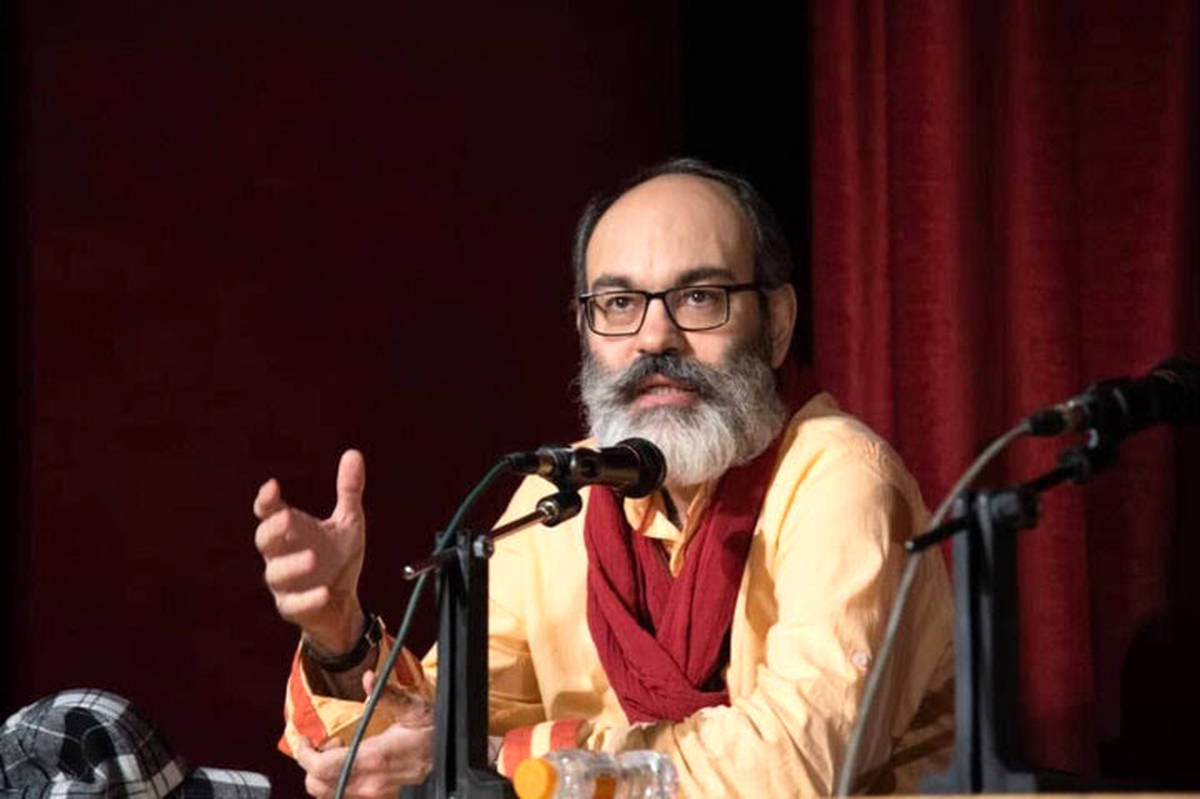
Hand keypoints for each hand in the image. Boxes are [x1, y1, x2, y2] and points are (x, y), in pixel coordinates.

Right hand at [255, 449, 367, 652]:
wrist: (343, 603)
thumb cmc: (338, 558)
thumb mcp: (347, 522)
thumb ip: (348, 490)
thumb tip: (353, 453)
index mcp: (290, 531)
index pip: (268, 512)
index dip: (266, 500)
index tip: (272, 486)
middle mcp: (280, 555)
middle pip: (264, 541)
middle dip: (272, 529)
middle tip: (287, 519)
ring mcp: (284, 583)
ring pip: (275, 574)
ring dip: (291, 566)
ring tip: (312, 558)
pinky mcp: (294, 607)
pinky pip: (294, 604)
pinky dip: (308, 598)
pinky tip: (324, 592)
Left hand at [294, 670, 433, 797]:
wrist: (451, 756)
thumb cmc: (434, 730)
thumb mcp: (415, 708)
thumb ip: (388, 695)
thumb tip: (369, 678)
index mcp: (374, 757)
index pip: (322, 767)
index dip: (304, 754)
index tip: (303, 737)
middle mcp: (369, 781)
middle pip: (318, 786)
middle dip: (311, 763)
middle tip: (327, 741)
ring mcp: (373, 792)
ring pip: (328, 793)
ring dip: (324, 772)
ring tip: (340, 749)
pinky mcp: (377, 795)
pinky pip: (343, 793)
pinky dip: (337, 778)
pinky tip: (352, 759)